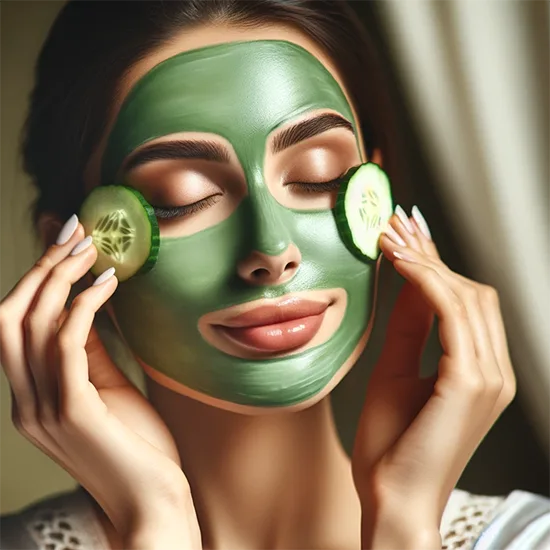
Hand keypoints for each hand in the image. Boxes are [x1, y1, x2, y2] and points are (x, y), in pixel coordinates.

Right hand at [0, 217, 200, 548]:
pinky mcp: (71, 411)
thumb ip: (88, 352)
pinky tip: (108, 284)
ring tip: (93, 247)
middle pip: (10, 316)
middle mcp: (25, 402)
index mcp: (31, 396)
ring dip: (60, 277)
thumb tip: (84, 303)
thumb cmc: (135, 447)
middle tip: (75, 231)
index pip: (14, 325)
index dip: (35, 279)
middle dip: (40, 267)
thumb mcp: (107, 389)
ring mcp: (42, 408)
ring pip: (29, 323)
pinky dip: (82, 306)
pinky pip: (65, 343)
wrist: (152, 504)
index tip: (64, 241)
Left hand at [352, 206, 515, 548]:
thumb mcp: (394, 371)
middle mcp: (494, 370)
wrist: (390, 498)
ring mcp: (488, 377)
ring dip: (426, 262)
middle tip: (395, 226)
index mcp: (478, 371)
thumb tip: (408, 283)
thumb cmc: (390, 444)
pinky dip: (427, 284)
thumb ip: (409, 328)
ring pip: (465, 296)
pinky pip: (453, 315)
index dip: (436, 264)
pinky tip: (400, 263)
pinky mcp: (471, 382)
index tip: (406, 235)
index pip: (465, 302)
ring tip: (390, 237)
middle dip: (431, 255)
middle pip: (471, 292)